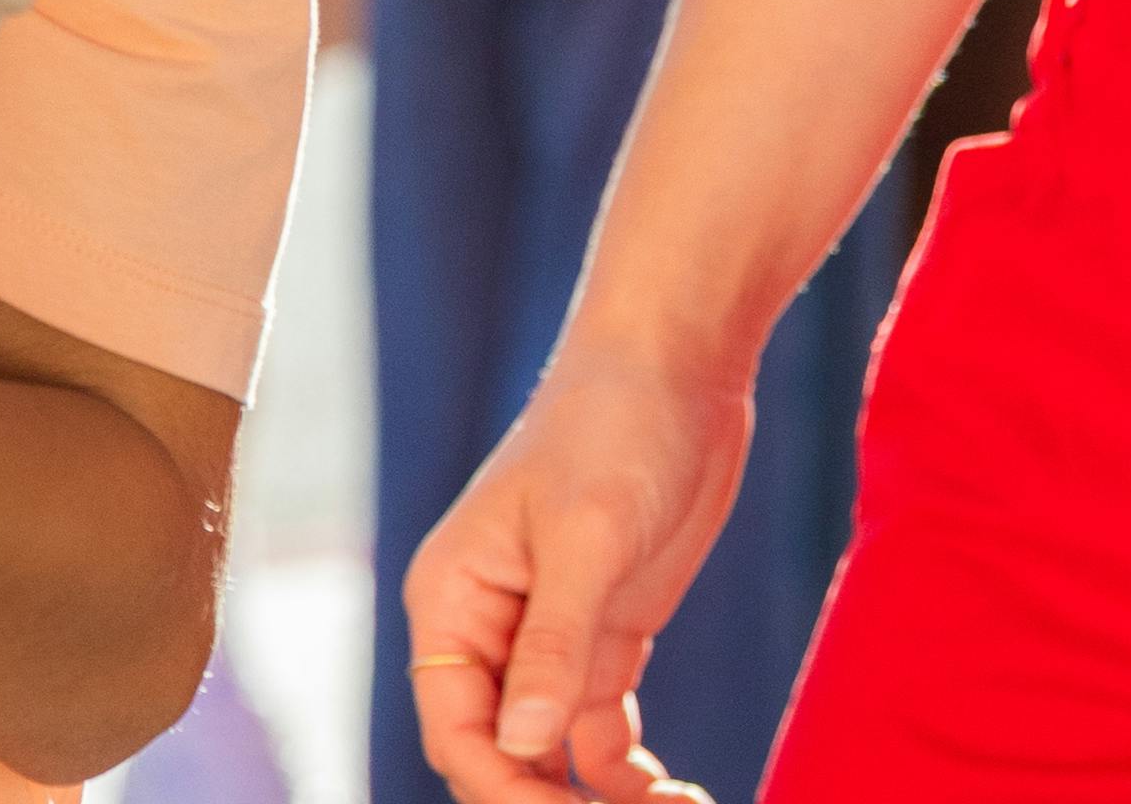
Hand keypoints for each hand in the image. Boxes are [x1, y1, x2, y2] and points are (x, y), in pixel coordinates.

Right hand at [402, 338, 752, 801]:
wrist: (673, 370)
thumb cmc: (610, 428)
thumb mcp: (586, 537)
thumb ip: (553, 645)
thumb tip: (524, 749)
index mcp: (452, 598)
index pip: (456, 730)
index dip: (505, 791)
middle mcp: (488, 627)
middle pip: (499, 754)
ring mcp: (548, 634)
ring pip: (552, 758)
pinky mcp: (606, 635)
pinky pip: (598, 736)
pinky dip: (631, 781)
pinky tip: (679, 795)